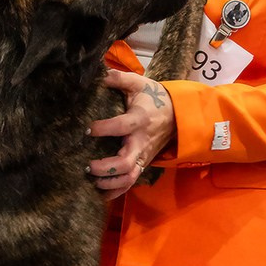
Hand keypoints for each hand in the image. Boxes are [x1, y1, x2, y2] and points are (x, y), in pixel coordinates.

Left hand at [86, 69, 174, 200]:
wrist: (178, 115)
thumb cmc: (155, 98)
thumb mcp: (139, 83)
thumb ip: (118, 78)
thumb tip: (98, 74)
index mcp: (140, 119)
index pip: (121, 126)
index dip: (104, 128)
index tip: (88, 129)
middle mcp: (141, 142)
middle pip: (125, 163)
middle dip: (105, 167)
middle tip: (88, 165)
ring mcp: (143, 156)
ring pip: (128, 178)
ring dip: (109, 183)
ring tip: (92, 179)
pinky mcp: (142, 164)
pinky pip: (130, 183)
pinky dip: (115, 191)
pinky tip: (100, 192)